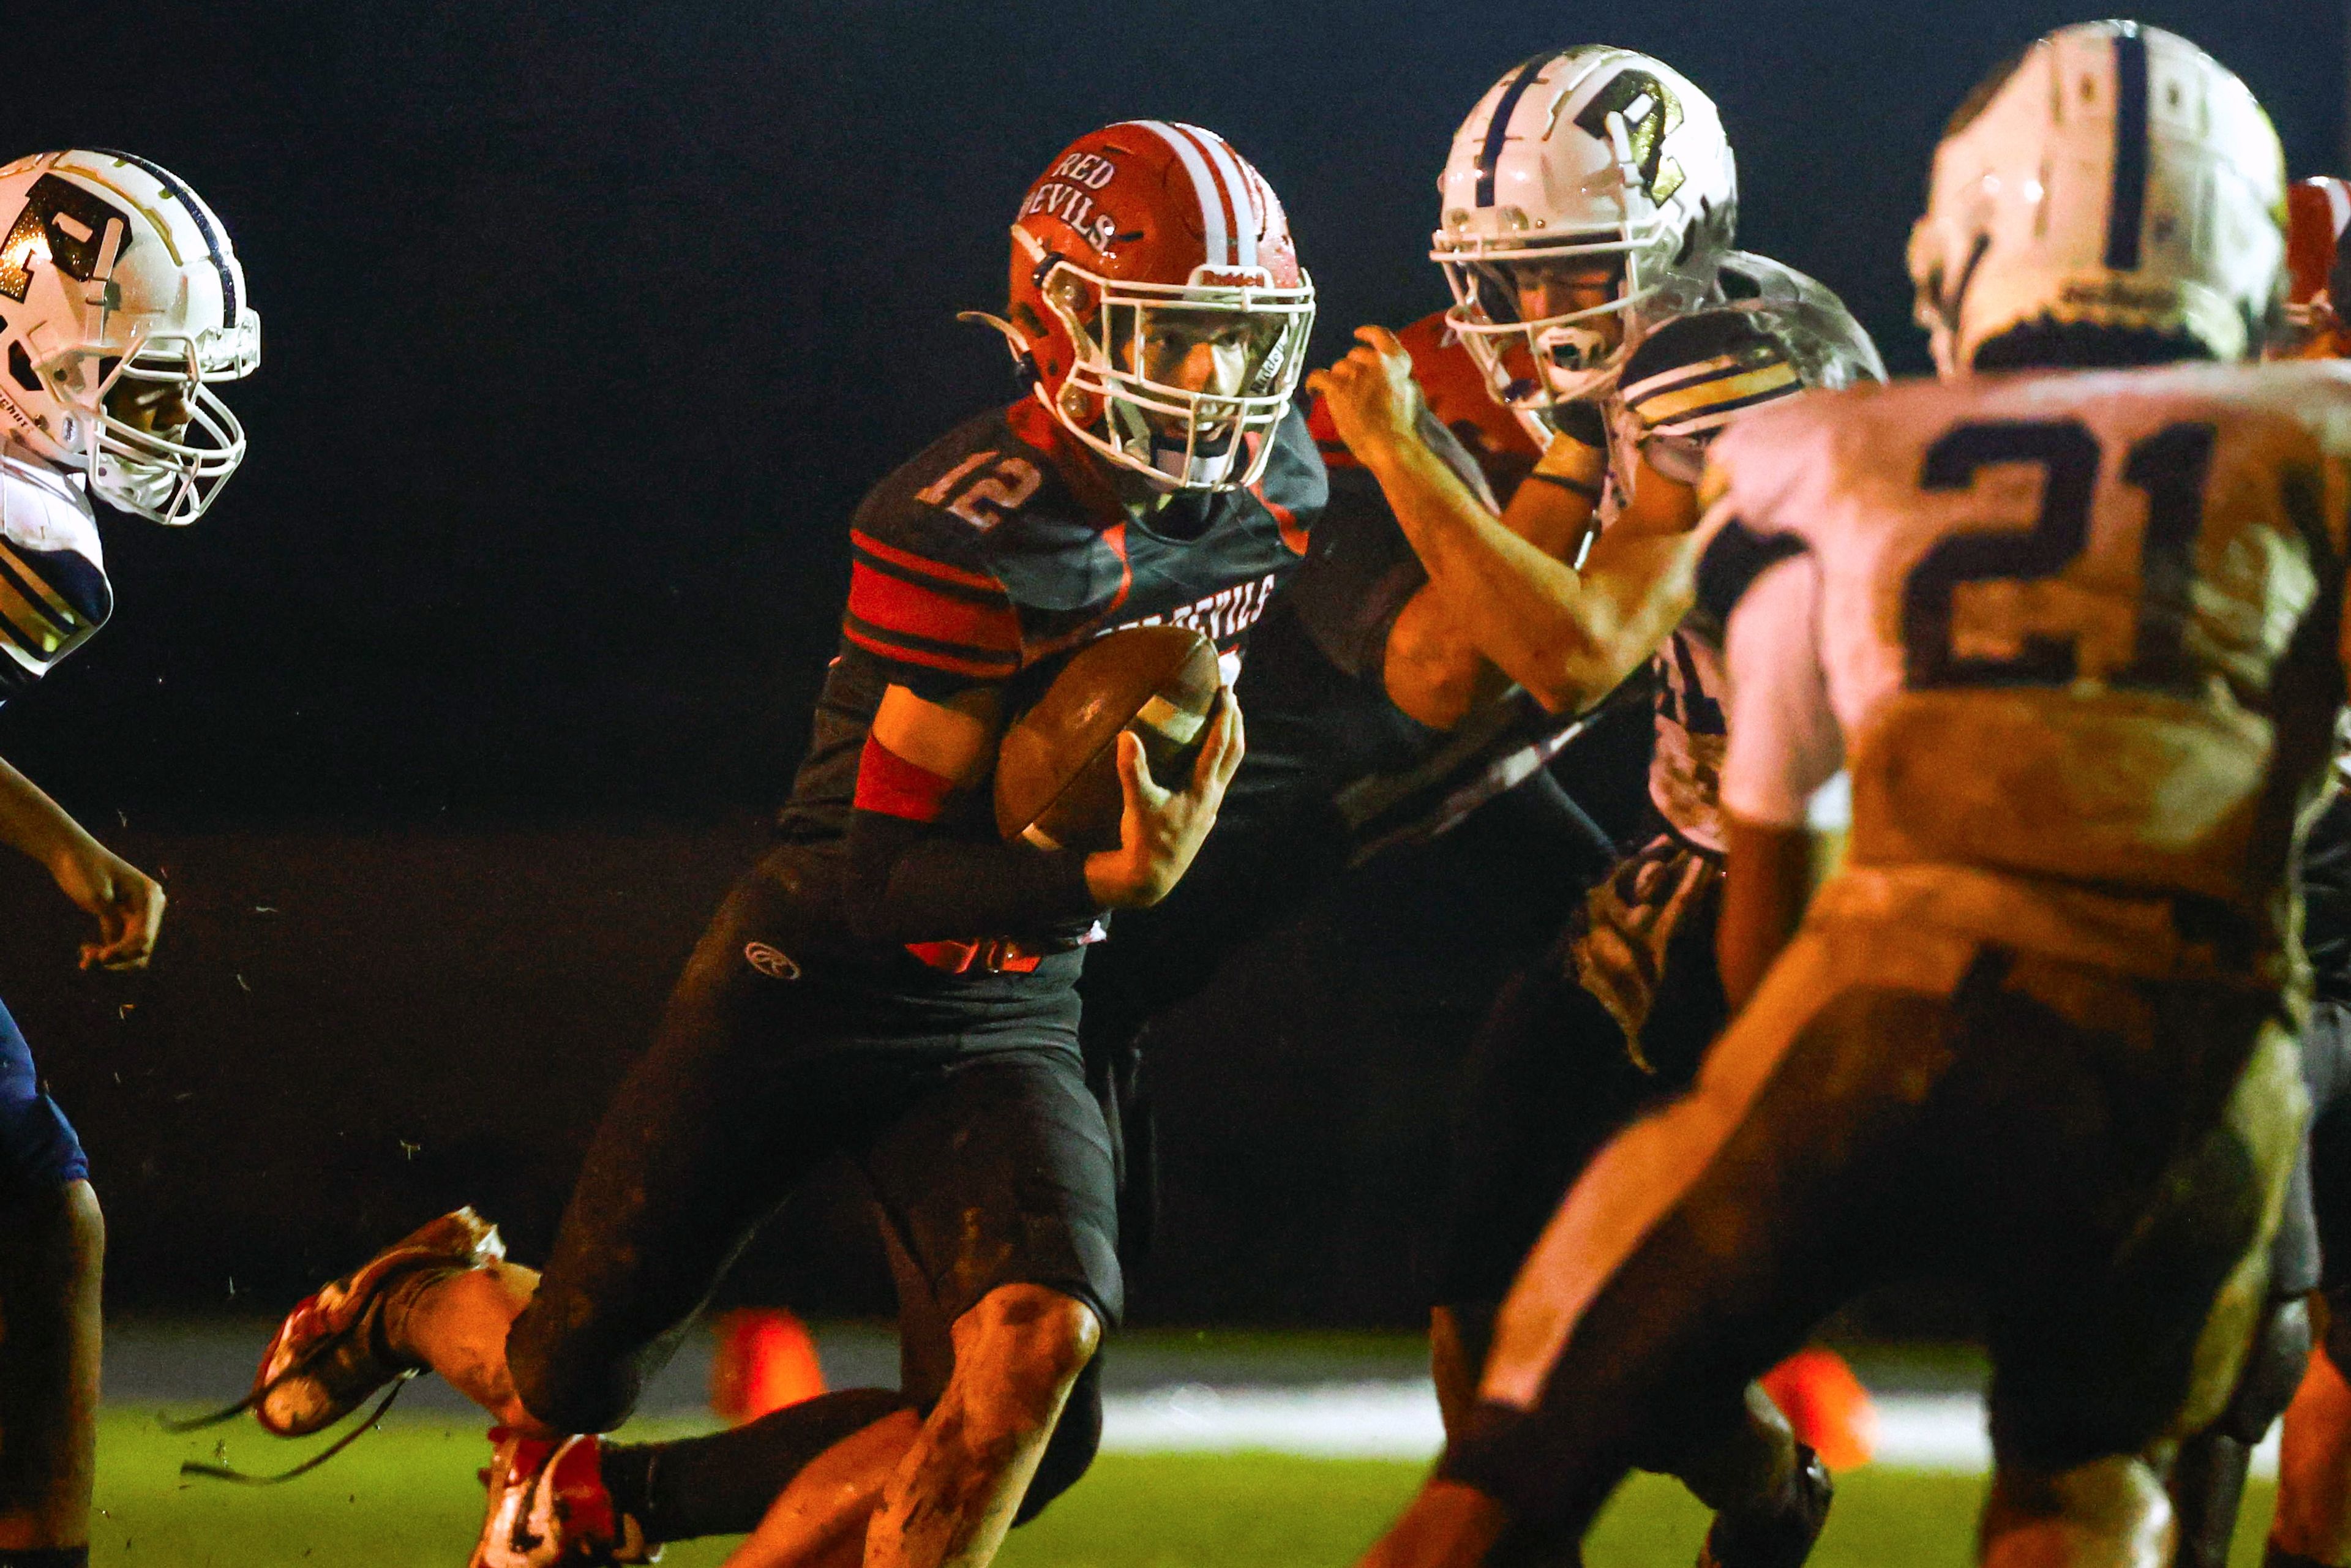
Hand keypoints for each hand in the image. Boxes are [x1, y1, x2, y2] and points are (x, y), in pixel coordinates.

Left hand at [50, 840, 164, 970]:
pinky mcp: (124, 918)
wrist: (70, 853)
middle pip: (141, 948)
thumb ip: (111, 923)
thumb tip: (119, 950)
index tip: (99, 958)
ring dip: (111, 959)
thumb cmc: (83, 869)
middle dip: (117, 959)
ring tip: (85, 957)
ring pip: (133, 950)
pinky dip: (106, 951)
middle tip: (88, 961)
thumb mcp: (97, 897)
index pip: (144, 937)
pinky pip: (121, 943)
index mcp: (149, 897)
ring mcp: (139, 913)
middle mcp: (150, 906)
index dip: (123, 952)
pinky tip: (86, 950)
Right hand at [1085, 690, 1245, 907]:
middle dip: (1235, 721)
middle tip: (1231, 695)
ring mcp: (1210, 806)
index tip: (1226, 690)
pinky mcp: (1203, 815)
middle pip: (1234, 751)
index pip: (1220, 744)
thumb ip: (1132, 770)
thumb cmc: (1145, 841)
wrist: (1151, 878)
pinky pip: (1218, 779)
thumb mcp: (1137, 805)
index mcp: (1201, 789)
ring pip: (1229, 766)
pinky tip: (1207, 757)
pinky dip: (1219, 759)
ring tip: (1226, 718)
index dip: (1225, 715)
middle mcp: (1212, 795)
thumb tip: (1126, 735)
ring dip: (1230, 739)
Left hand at [1306, 326, 1425, 461]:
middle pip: (1354, 355)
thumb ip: (1398, 376)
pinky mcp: (1338, 387)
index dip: (1367, 333)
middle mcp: (1377, 361)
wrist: (1395, 444)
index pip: (1381, 336)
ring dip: (1337, 380)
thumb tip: (1388, 373)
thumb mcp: (1411, 392)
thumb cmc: (1405, 427)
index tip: (1358, 334)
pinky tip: (1314, 391)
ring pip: (1338, 368)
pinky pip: (1318, 376)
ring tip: (1341, 400)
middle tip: (1352, 389)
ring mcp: (1357, 372)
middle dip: (1351, 369)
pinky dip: (1314, 384)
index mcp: (1398, 361)